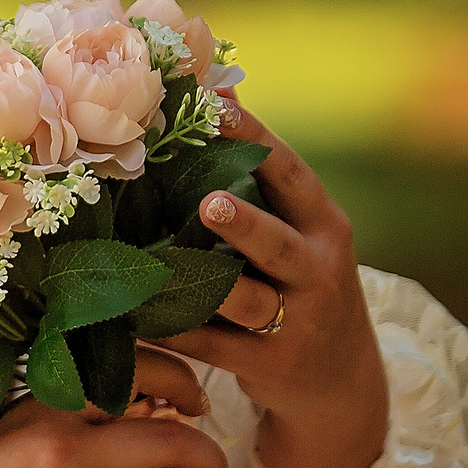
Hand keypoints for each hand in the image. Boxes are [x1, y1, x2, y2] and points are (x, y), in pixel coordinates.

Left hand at [155, 96, 390, 467]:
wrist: (338, 383)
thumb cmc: (301, 282)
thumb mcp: (299, 228)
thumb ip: (259, 168)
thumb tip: (218, 83)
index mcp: (324, 225)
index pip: (291, 174)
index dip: (255, 138)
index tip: (214, 104)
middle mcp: (318, 270)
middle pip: (280, 244)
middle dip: (245, 224)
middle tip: (210, 202)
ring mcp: (296, 322)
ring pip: (245, 301)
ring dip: (199, 284)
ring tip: (155, 266)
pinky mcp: (267, 365)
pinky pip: (210, 345)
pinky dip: (170, 329)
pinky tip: (129, 313)